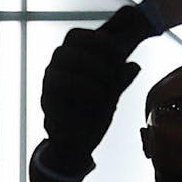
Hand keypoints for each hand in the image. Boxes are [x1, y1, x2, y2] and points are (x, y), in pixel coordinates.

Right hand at [38, 28, 140, 178]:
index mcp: (71, 60)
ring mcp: (48, 85)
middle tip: (114, 73)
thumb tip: (134, 66)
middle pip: (66, 49)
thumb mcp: (111, 95)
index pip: (76, 36)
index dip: (98, 40)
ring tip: (107, 89)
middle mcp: (56, 69)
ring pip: (61, 66)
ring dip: (90, 74)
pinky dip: (85, 90)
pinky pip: (60, 88)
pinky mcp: (47, 102)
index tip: (119, 52)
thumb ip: (120, 80)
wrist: (77, 145)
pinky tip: (99, 100)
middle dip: (95, 58)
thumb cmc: (92, 114)